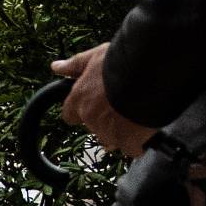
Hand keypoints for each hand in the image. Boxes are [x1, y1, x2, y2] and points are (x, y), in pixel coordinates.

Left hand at [52, 43, 154, 158]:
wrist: (148, 74)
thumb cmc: (121, 62)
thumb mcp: (96, 56)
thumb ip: (75, 65)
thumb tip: (56, 67)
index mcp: (80, 98)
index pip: (70, 114)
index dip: (81, 111)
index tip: (93, 104)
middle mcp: (90, 118)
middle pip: (94, 126)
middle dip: (105, 119)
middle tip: (122, 104)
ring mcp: (109, 132)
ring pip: (111, 138)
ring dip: (121, 130)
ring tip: (135, 112)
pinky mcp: (128, 142)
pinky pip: (131, 148)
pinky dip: (137, 142)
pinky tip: (145, 127)